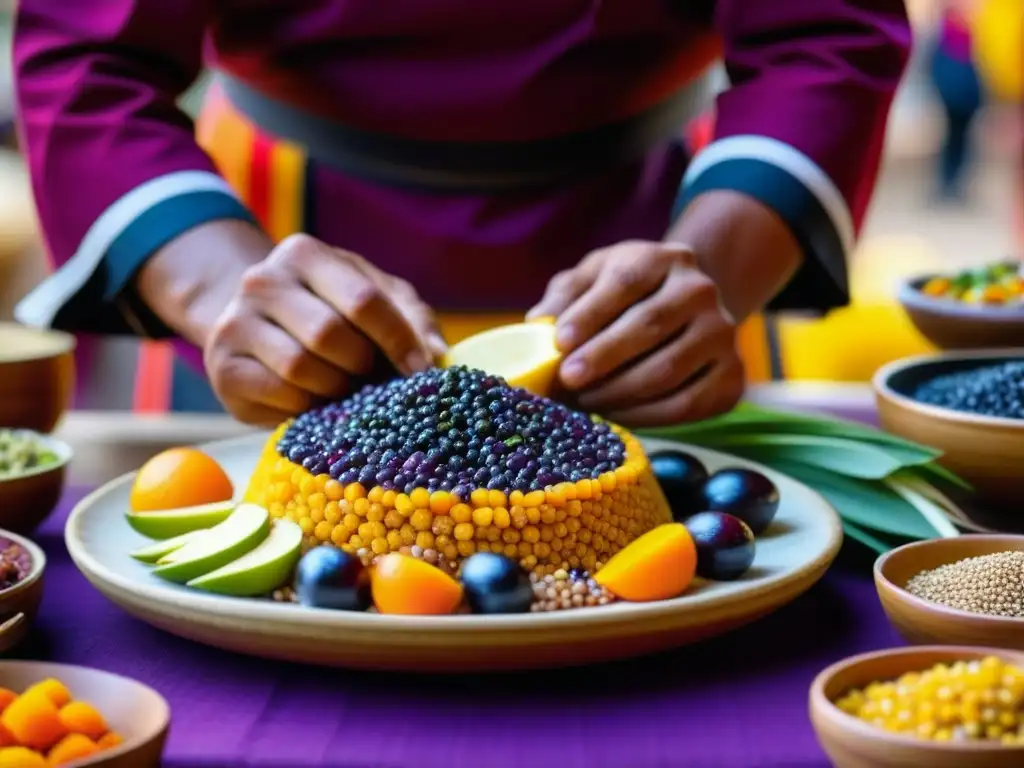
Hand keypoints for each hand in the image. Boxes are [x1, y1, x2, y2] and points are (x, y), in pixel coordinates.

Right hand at [205, 234, 445, 425]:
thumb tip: (438, 355)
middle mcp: (262, 280)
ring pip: (300, 367)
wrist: (257, 325)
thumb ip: (412, 319)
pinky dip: (305, 406)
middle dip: (361, 365)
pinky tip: (312, 398)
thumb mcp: (377, 298)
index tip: (419, 369)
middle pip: (329, 334)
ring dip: (334, 388)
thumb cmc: (333, 311)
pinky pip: (277, 395)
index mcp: (305, 254)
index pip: (363, 300)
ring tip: (342, 386)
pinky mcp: (222, 367)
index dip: (398, 340)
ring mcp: (234, 322)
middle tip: (370, 377)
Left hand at [528, 241, 744, 426]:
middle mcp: (699, 291)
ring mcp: (722, 333)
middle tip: (566, 381)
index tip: (558, 343)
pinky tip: (615, 416)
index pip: (625, 283)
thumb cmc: (625, 295)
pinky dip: (646, 417)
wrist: (686, 308)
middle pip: (649, 325)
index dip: (590, 314)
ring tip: (583, 402)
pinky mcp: (732, 375)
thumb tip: (536, 325)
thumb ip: (564, 296)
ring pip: (667, 370)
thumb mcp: (593, 279)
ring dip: (618, 392)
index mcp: (662, 259)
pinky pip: (686, 404)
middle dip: (602, 357)